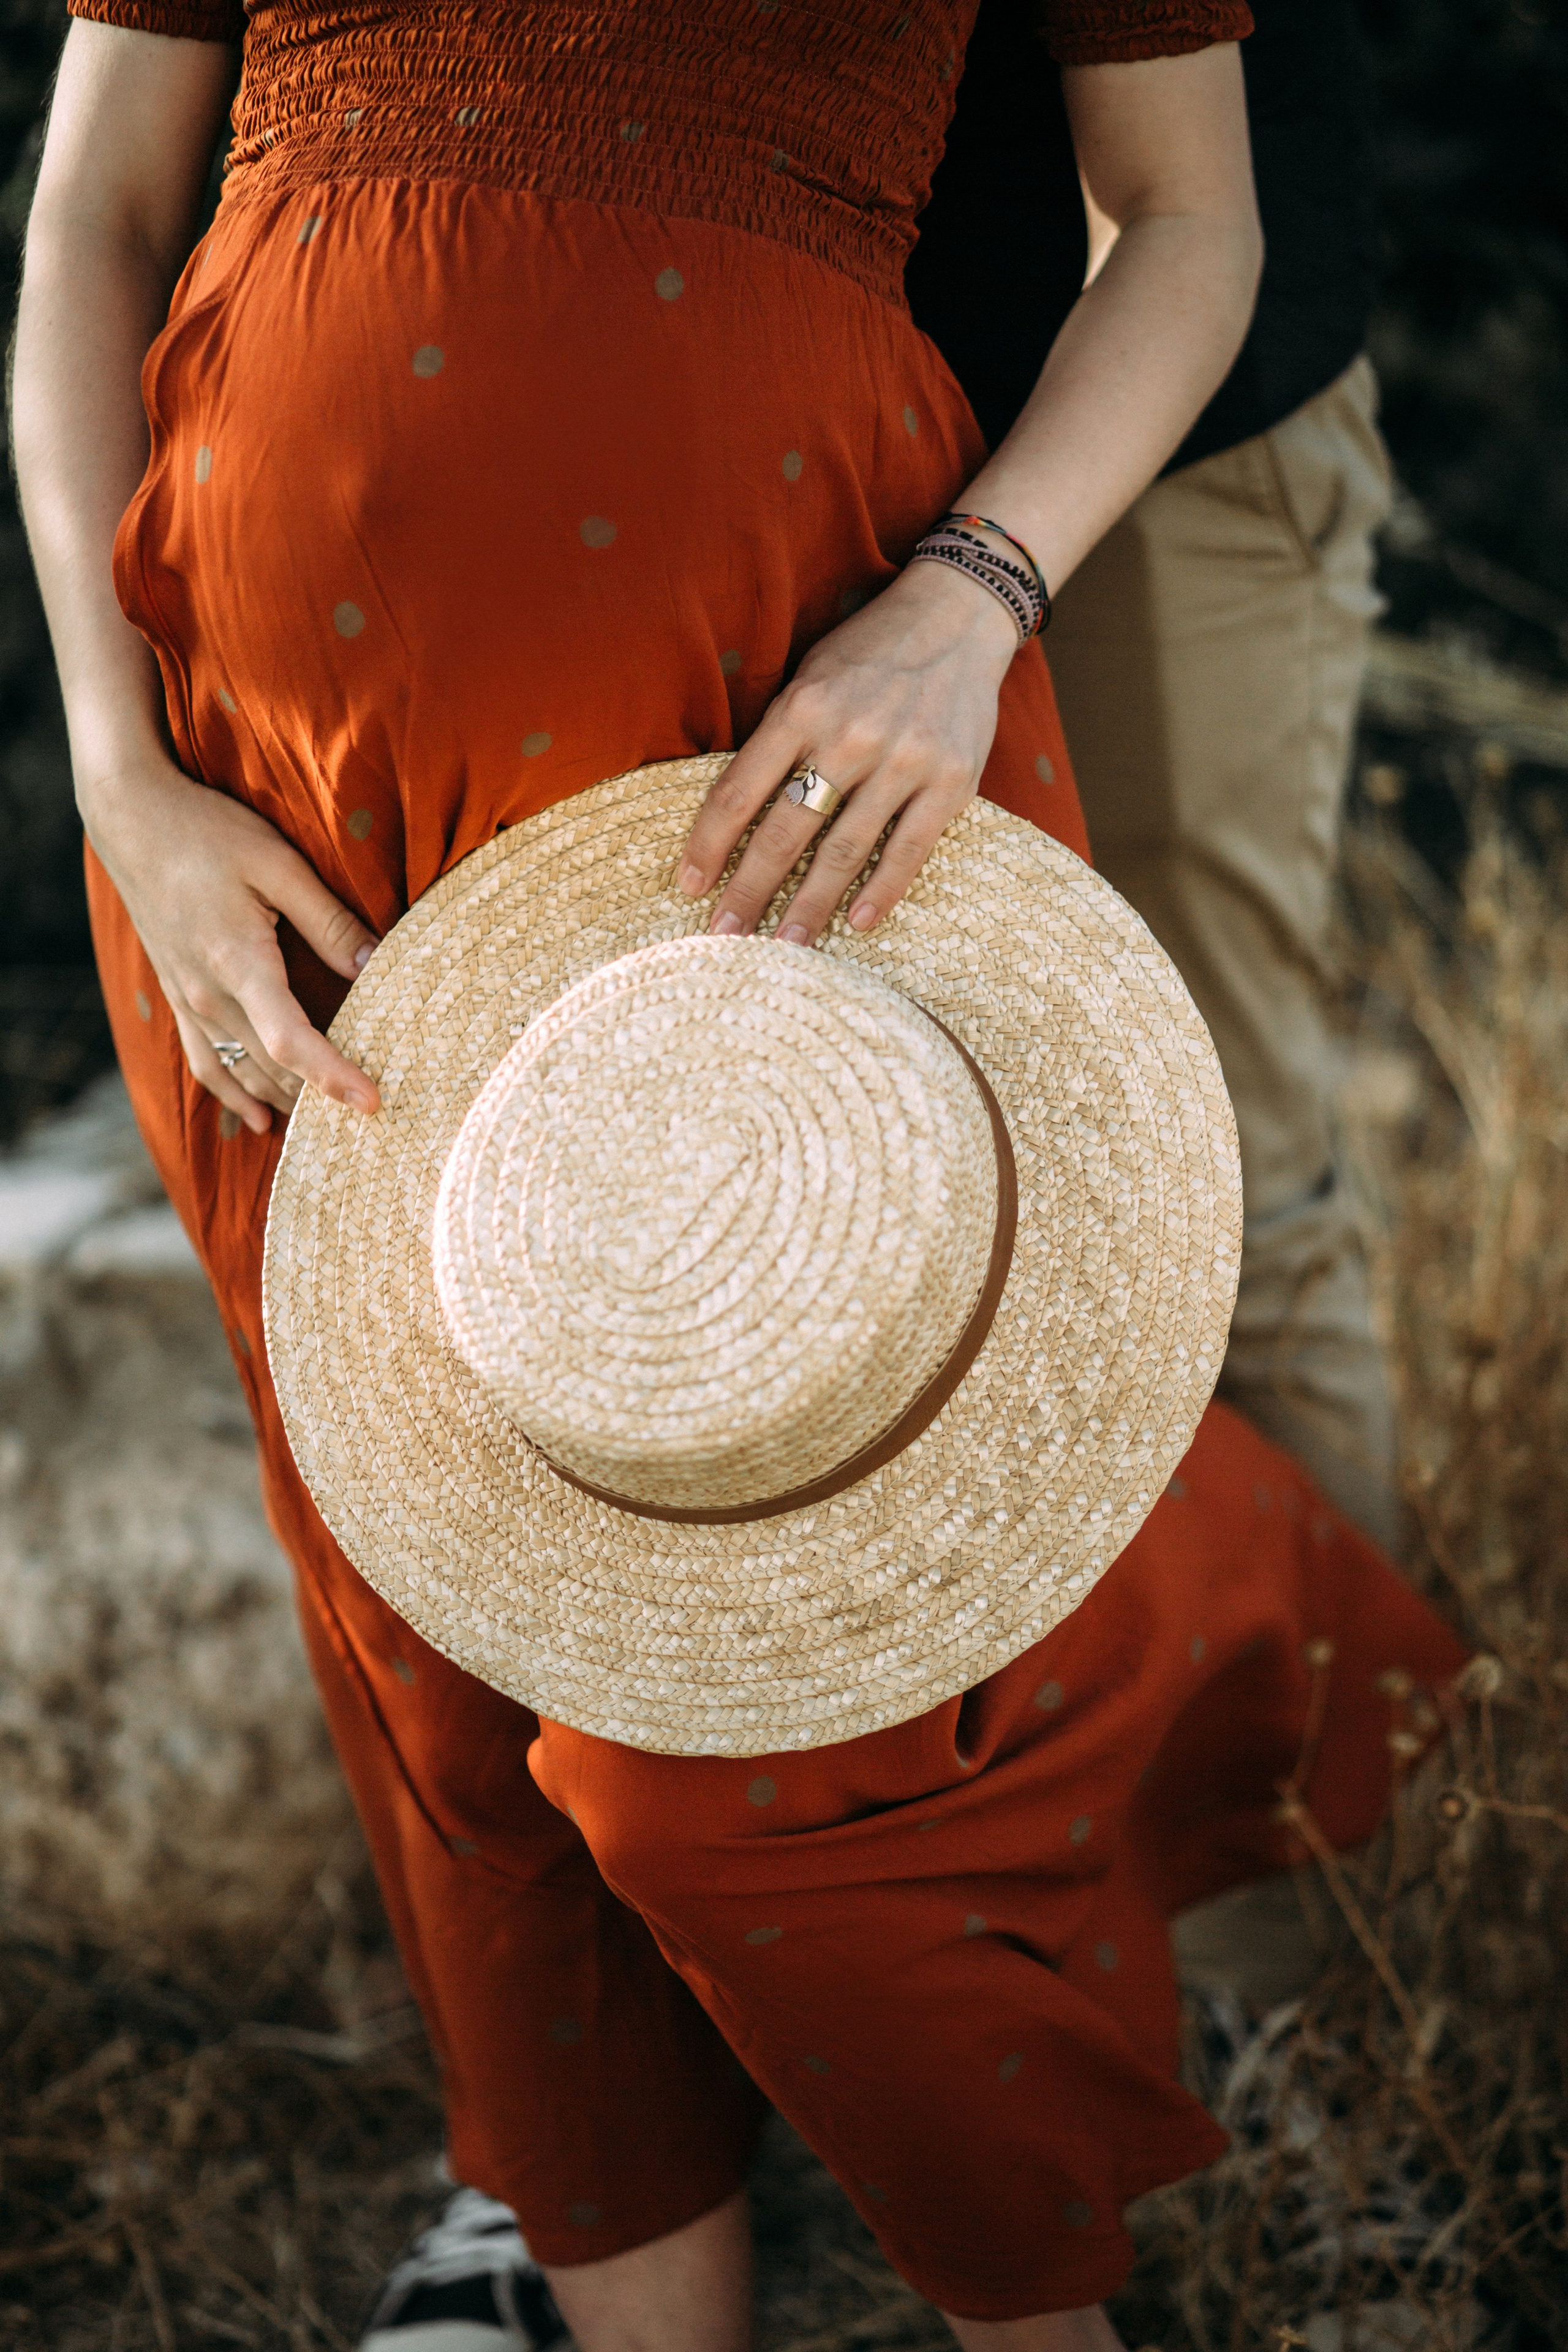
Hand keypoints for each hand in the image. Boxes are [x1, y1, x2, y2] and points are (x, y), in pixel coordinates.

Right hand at [83, 757, 380, 1134]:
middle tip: (370, 1119)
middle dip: (320, 1099)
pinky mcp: (179, 995)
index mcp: (238, 962)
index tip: (372, 1102)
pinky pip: (206, 1062)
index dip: (332, 1077)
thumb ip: (327, 920)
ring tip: (330, 1126)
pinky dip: (234, 1096)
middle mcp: (209, 994)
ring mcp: (189, 999)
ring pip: (240, 1073)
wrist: (132, 819)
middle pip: (270, 1069)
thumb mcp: (277, 864)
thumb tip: (374, 966)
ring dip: (284, 1102)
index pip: (289, 1043)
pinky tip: (262, 1117)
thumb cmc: (208, 832)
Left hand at [678, 560, 1017, 944]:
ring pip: (843, 850)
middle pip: (785, 831)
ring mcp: (903, 762)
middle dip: (748, 890)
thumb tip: (734, 812)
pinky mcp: (950, 782)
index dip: (709, 845)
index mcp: (802, 708)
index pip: (738, 792)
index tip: (689, 887)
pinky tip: (855, 924)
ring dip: (808, 905)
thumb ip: (777, 736)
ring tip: (783, 947)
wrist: (959, 615)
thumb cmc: (869, 651)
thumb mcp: (808, 675)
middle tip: (723, 937)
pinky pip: (908, 850)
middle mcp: (849, 737)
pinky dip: (881, 892)